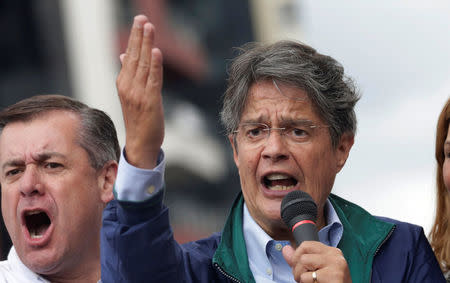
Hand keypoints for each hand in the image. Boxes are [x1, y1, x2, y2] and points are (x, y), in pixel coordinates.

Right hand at [116, 15, 163, 168]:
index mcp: (123, 83)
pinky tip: (156, 52)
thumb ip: (128, 73)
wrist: (140, 143)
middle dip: (139, 36)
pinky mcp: (150, 102)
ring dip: (147, 45)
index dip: (135, 38)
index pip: (129, 56)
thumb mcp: (130, 94)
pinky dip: (155, 66)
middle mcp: (128, 87)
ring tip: (149, 27)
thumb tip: (123, 54)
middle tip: (142, 18)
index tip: (139, 21)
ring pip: (143, 65)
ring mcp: (138, 95)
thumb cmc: (138, 119)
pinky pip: (153, 80)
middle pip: (134, 57)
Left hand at [282, 241, 351, 282]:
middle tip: (304, 279)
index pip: (306, 245)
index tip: (301, 269)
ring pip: (303, 262)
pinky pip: (306, 277)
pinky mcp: (333, 276)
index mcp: (332, 252)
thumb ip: (301, 260)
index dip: (297, 256)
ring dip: (300, 277)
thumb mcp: (315, 270)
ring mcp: (335, 264)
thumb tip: (286, 249)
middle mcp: (335, 255)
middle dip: (297, 268)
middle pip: (302, 253)